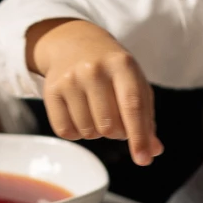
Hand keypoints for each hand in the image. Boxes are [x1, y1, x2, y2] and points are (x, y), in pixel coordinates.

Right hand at [26, 19, 162, 165]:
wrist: (73, 43)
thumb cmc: (111, 69)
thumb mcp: (134, 83)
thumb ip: (145, 117)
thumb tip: (151, 151)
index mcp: (122, 64)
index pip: (132, 106)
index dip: (139, 136)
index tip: (143, 159)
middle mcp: (93, 70)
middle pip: (109, 126)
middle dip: (117, 132)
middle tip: (116, 119)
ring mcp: (69, 80)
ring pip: (88, 132)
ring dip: (96, 132)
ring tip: (97, 112)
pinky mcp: (50, 90)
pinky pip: (66, 131)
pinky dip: (77, 133)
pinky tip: (80, 116)